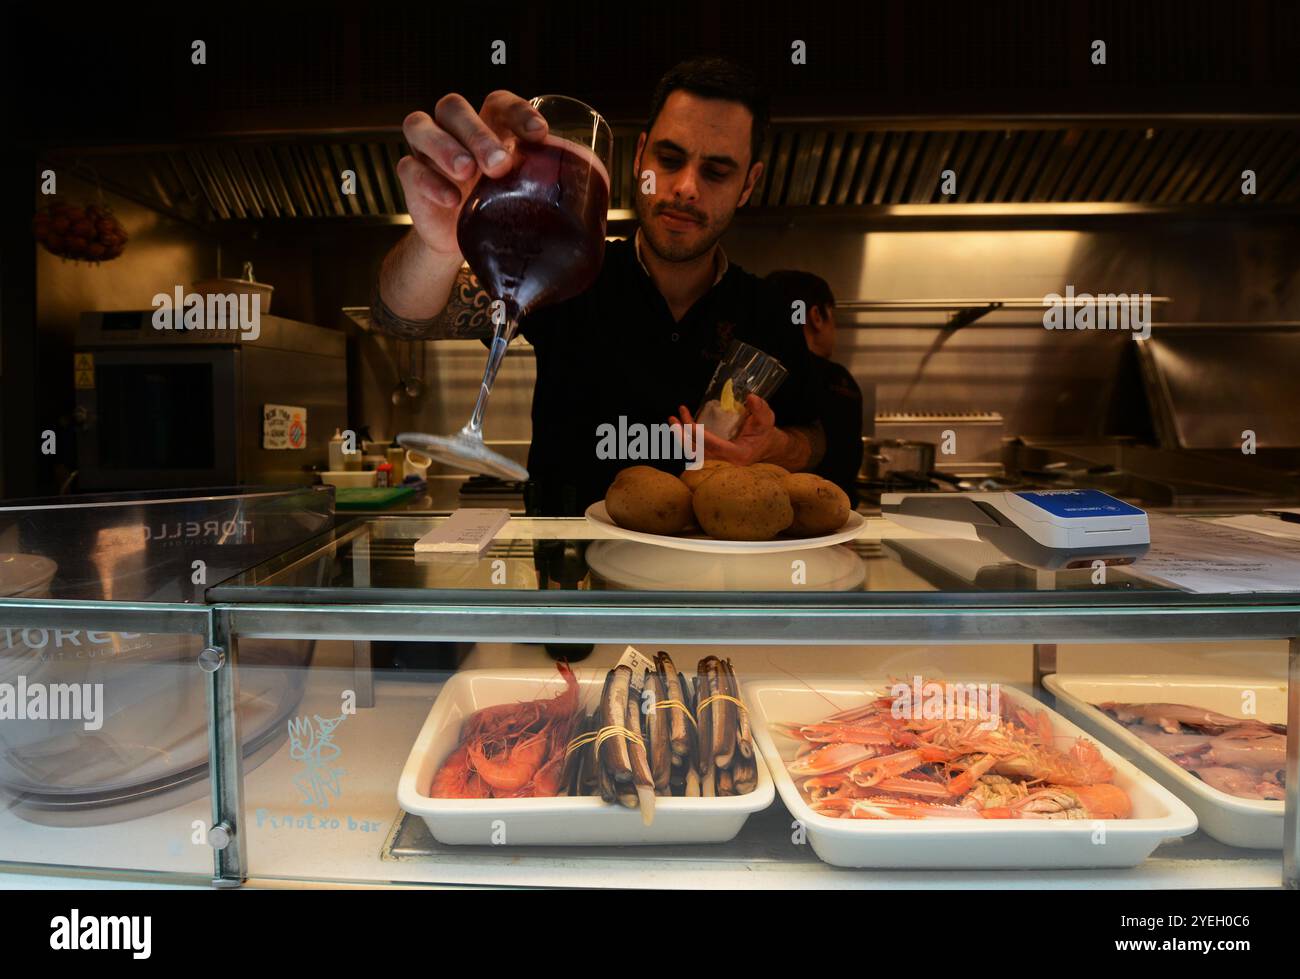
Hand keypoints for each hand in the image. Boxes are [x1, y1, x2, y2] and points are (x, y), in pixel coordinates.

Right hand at [397, 90, 548, 256]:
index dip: (518, 112)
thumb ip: (543, 187)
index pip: (499, 102)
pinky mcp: (412, 177)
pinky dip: (429, 181)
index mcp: (487, 124)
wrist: (462, 240)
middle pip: (455, 108)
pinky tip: (450, 200)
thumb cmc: (497, 206)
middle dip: (478, 134)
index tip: (540, 134)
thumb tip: (590, 201)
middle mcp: (454, 129)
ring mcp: (428, 150)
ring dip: (446, 147)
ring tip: (467, 173)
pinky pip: (409, 168)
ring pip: (421, 126)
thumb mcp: (522, 194)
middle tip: (499, 164)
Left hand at [670, 394, 787, 466]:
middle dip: (684, 436)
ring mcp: (718, 461)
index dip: (701, 436)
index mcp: (738, 455)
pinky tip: (679, 425)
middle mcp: (726, 462)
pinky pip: (695, 450)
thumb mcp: (766, 419)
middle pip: (699, 452)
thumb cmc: (764, 432)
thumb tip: (751, 397)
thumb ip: (760, 409)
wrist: (764, 446)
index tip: (690, 424)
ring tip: (672, 420)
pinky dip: (685, 438)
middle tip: (673, 420)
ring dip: (681, 436)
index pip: (715, 446)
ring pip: (694, 452)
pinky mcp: (712, 456)